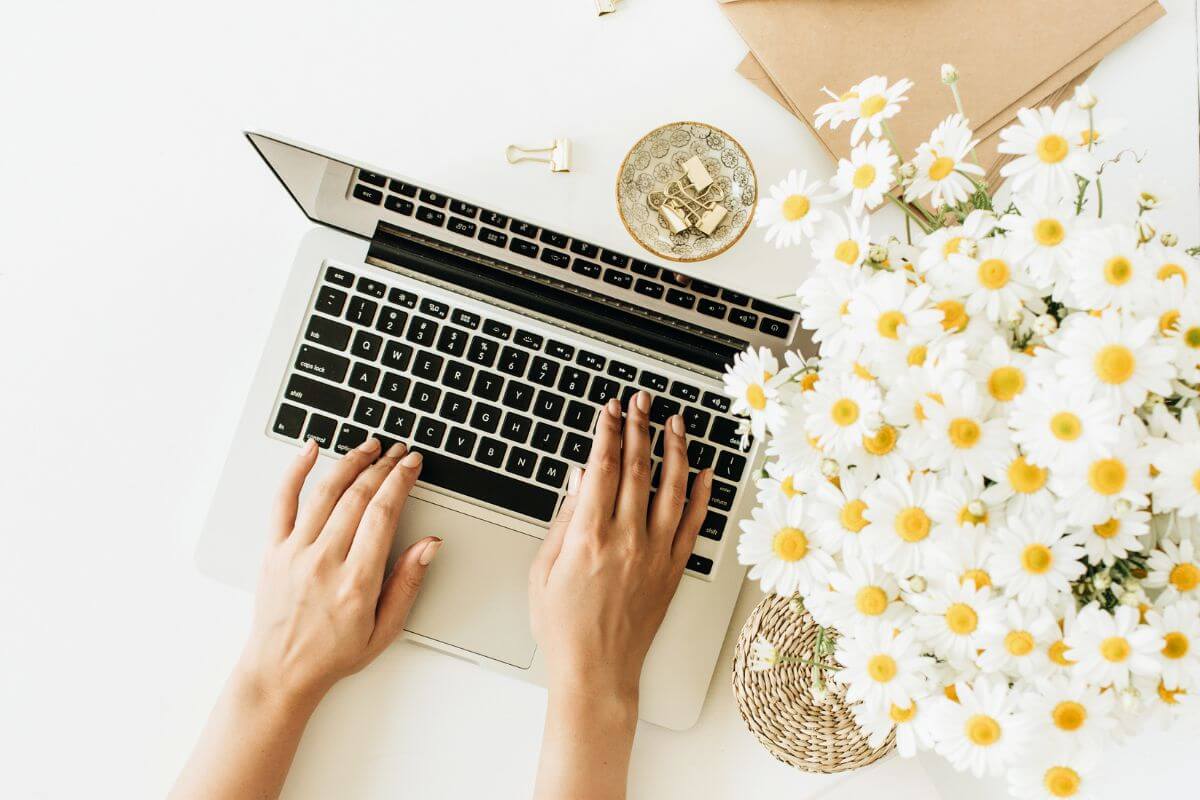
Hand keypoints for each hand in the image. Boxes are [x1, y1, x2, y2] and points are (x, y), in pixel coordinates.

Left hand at [237, 437, 440, 704]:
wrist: (280, 672)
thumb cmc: (333, 654)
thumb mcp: (385, 629)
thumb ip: (407, 583)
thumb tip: (429, 545)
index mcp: (356, 581)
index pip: (383, 513)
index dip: (401, 481)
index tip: (412, 464)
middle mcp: (324, 561)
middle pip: (358, 496)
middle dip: (383, 466)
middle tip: (398, 452)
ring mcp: (295, 552)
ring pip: (325, 491)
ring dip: (350, 462)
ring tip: (369, 446)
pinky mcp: (273, 550)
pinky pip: (282, 501)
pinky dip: (295, 471)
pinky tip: (310, 450)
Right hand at [529, 391, 712, 699]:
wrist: (595, 670)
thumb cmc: (563, 626)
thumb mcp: (544, 568)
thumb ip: (564, 519)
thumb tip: (578, 478)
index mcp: (589, 537)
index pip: (603, 468)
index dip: (607, 432)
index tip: (609, 410)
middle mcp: (626, 541)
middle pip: (638, 469)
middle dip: (639, 427)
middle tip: (640, 401)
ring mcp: (654, 555)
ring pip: (672, 489)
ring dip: (674, 450)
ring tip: (675, 422)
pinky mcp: (672, 571)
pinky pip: (694, 525)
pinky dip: (702, 496)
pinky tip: (706, 472)